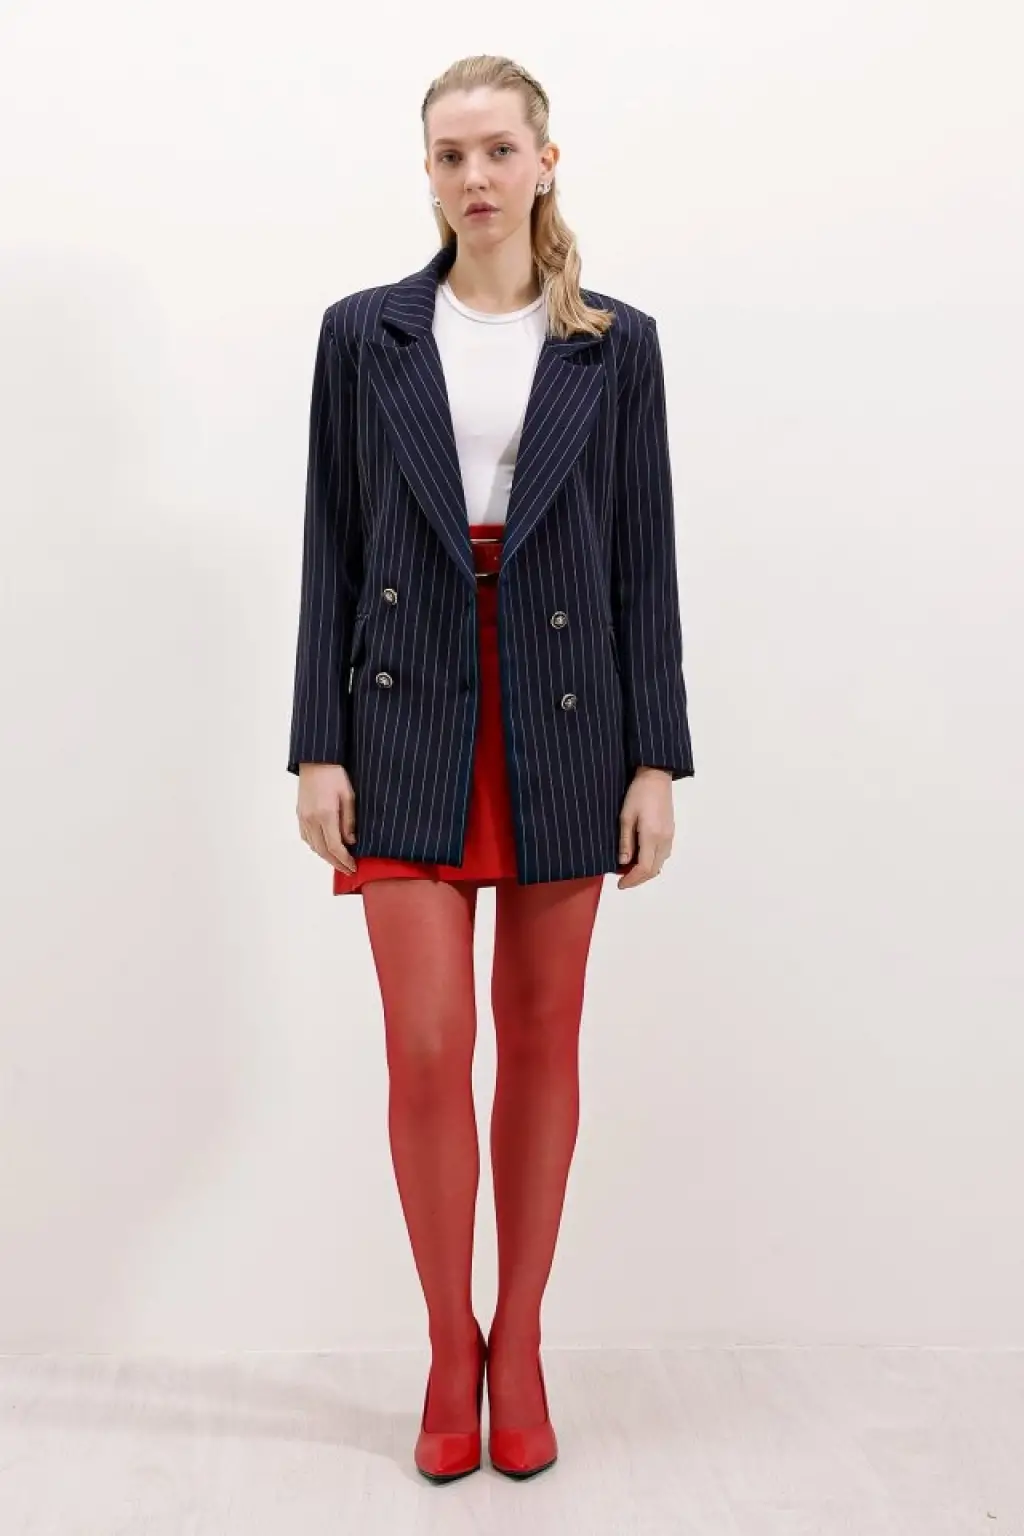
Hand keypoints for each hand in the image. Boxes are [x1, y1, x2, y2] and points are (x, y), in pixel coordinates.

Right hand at [296, 763, 357, 873]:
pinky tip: (326, 848)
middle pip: (323, 851)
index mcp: (325, 814)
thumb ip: (349, 821)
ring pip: (313, 846)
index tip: (353, 866)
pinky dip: (316, 847)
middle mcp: (311, 819)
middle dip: (336, 863)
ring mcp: (303, 818)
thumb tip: (350, 841)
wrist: (315, 760)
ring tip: (339, 861)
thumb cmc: (335, 774)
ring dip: (326, 857)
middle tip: (348, 870)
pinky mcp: (300, 815)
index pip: (335, 847)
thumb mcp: (349, 796)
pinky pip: (306, 838)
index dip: (345, 860)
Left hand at [616, 767, 673, 888]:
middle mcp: (664, 840)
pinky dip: (652, 861)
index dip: (632, 880)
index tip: (620, 884)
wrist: (656, 777)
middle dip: (638, 878)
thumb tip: (623, 862)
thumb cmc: (638, 793)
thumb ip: (625, 842)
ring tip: (629, 869)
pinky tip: (640, 857)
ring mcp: (669, 836)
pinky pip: (663, 854)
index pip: (644, 868)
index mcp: (652, 836)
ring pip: (660, 864)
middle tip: (623, 880)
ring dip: (645, 871)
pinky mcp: (670, 832)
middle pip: (654, 870)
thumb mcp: (625, 817)